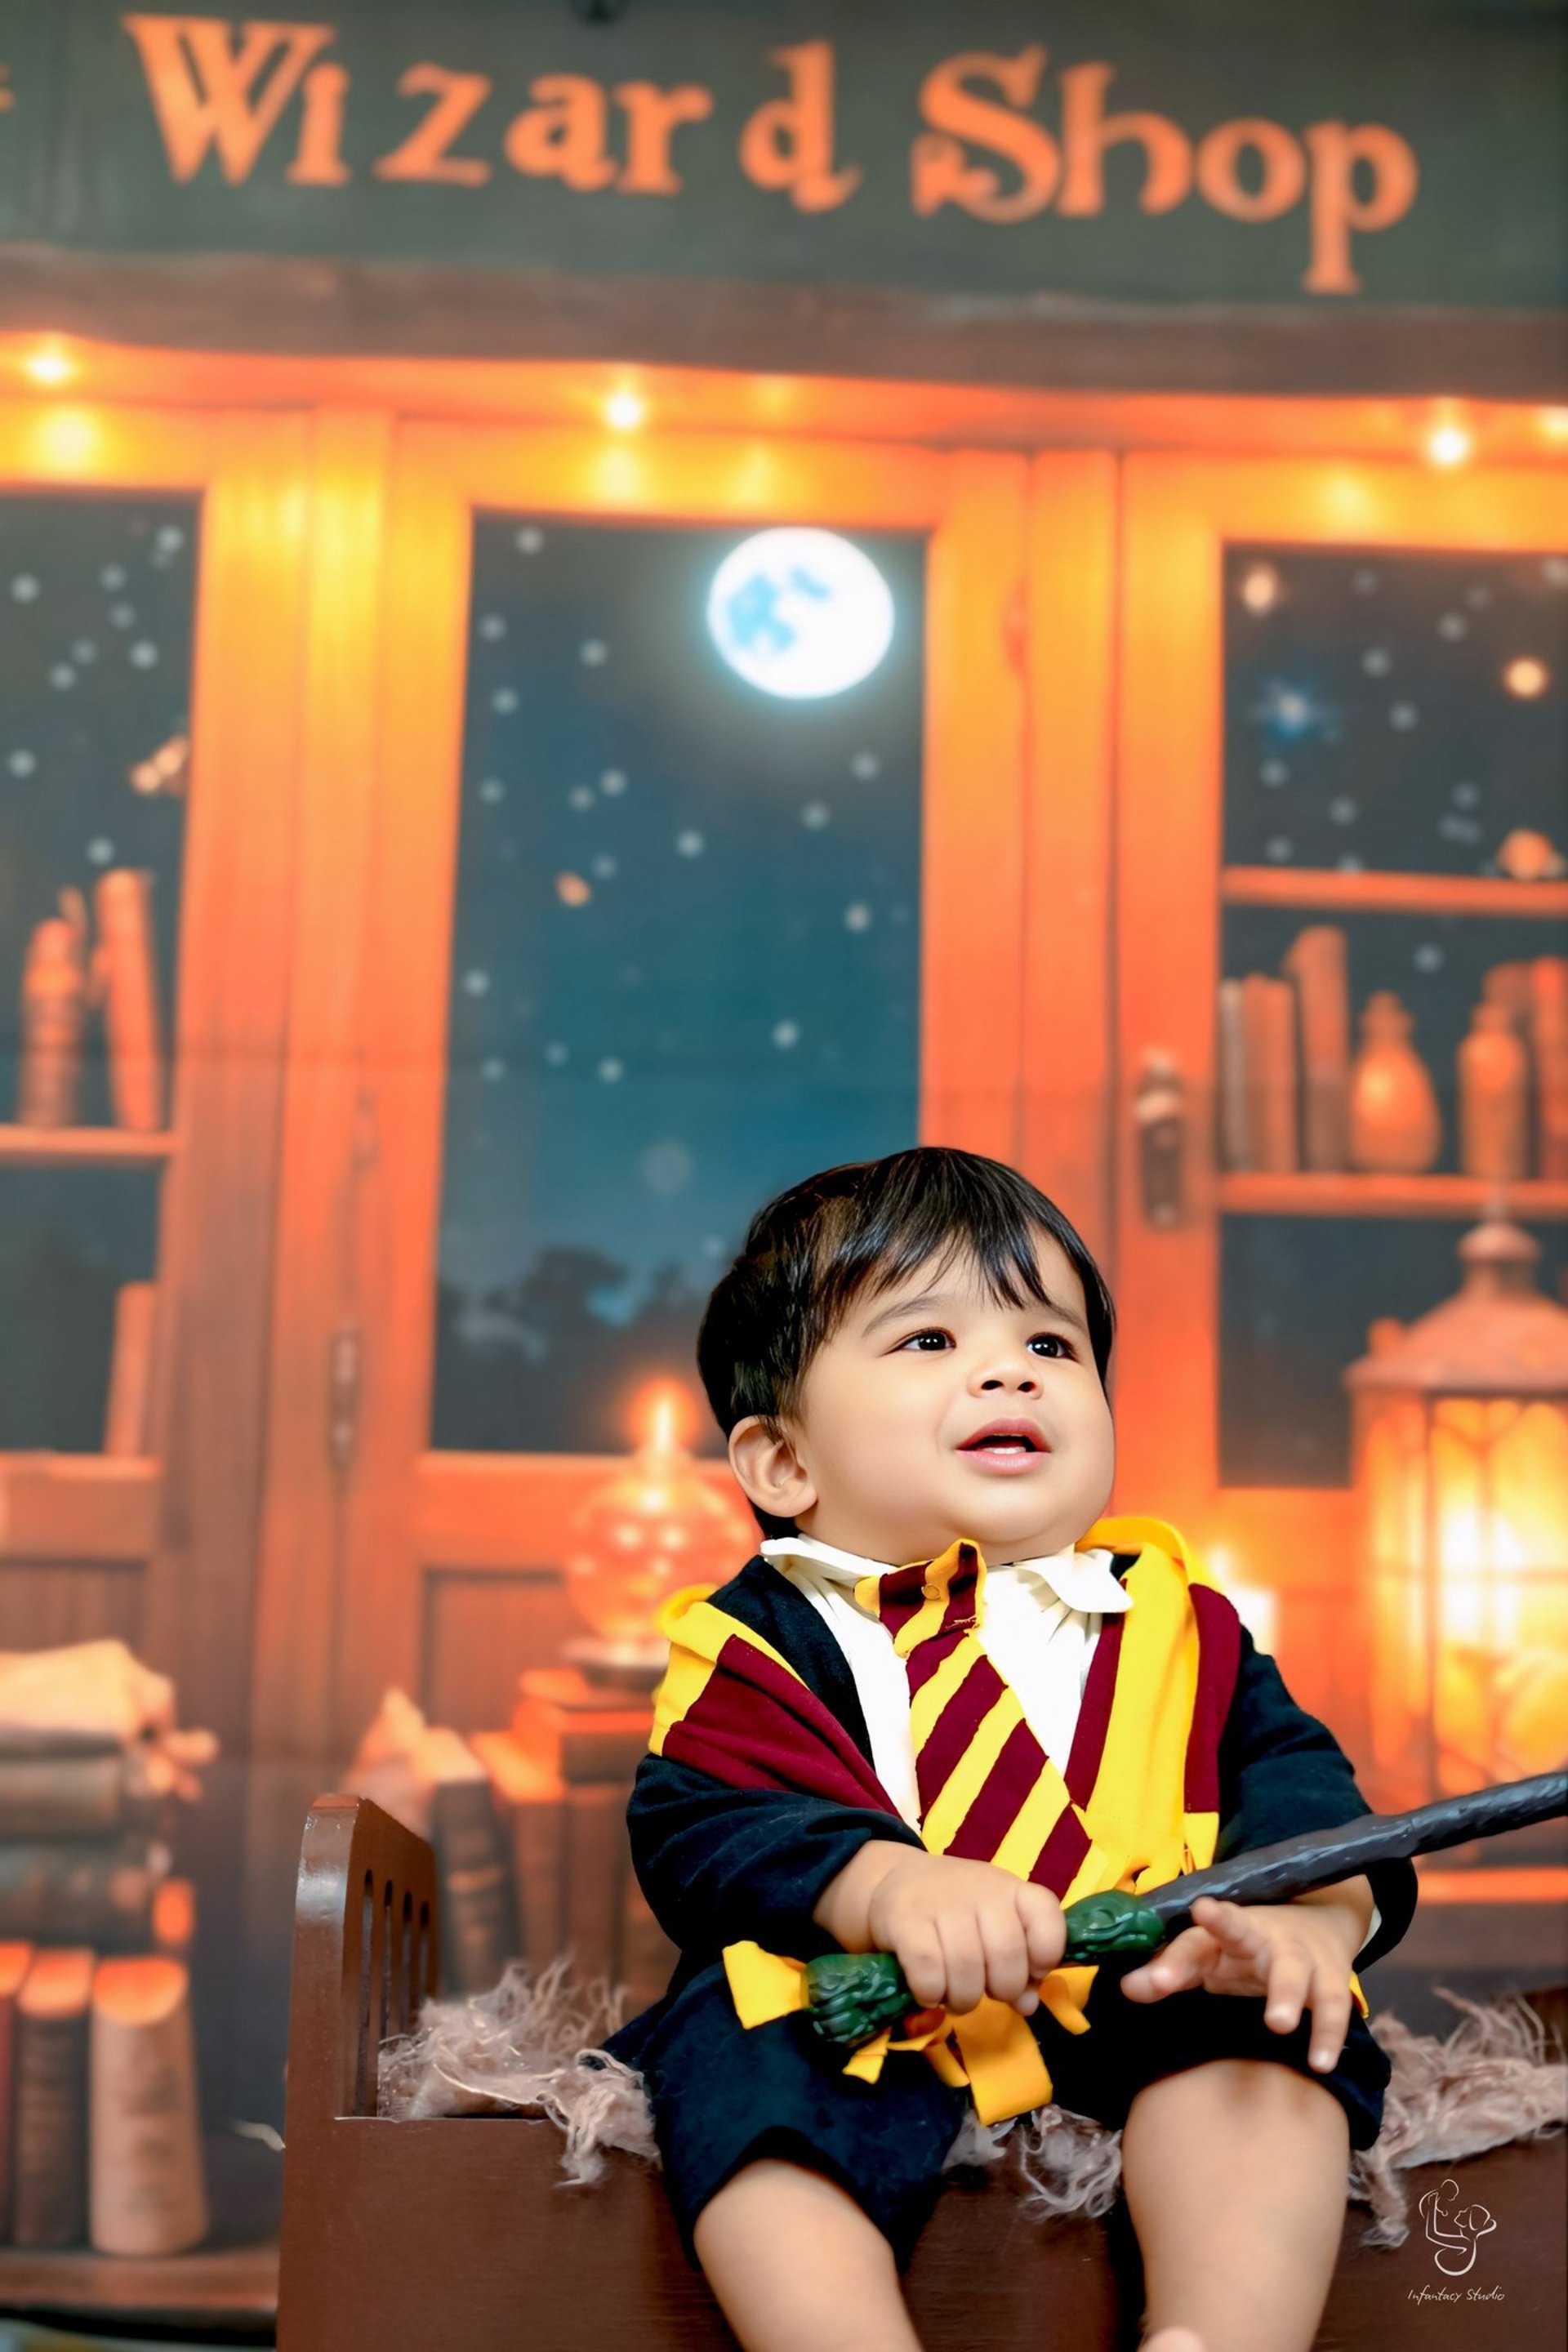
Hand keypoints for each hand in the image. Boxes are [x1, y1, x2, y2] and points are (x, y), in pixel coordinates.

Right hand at [865, 1851, 1065, 2020]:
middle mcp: (980, 1889)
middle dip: (1001, 1989)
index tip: (1030, 1972)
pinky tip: (928, 1992)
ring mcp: (941, 1901)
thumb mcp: (994, 1927)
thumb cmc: (956, 1911)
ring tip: (955, 1998)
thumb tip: (1028, 2005)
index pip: (1047, 1916)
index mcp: (1011, 1889)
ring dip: (964, 1999)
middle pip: (1007, 1953)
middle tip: (985, 1992)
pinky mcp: (905, 1918)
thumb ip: (1021, 1965)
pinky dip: (931, 1993)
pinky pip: (928, 1970)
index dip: (1045, 1955)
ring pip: (966, 1966)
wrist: (896, 1881)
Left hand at [1117, 1894, 1361, 2072]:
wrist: (1316, 1917)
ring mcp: (1298, 1954)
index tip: (1157, 1979)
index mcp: (1222, 1931)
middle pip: (1245, 1936)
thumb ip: (1169, 1972)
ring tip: (1279, 2025)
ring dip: (1287, 1995)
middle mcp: (1259, 1936)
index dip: (1174, 1959)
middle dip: (1224, 1943)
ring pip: (1294, 1970)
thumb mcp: (1207, 1956)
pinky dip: (1329, 2033)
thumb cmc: (1244, 1947)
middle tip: (1214, 1979)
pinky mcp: (1331, 1976)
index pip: (1192, 1943)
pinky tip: (1321, 2062)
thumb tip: (1126, 1989)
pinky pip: (1334, 2005)